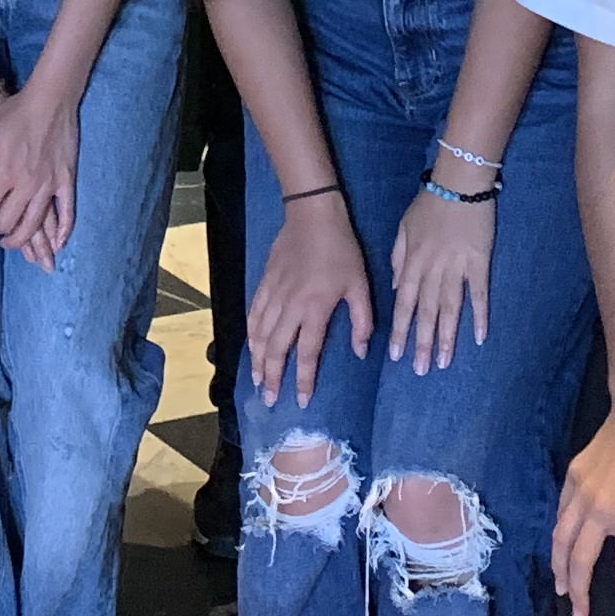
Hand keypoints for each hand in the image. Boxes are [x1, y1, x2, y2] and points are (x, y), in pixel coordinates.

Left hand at [0, 77, 76, 269]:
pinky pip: (67, 212)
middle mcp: (27, 184)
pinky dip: (63, 232)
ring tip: (14, 242)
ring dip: (22, 240)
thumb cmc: (16, 113)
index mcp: (5, 173)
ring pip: (34, 225)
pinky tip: (57, 244)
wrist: (50, 98)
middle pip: (9, 223)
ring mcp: (49, 185)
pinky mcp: (67, 181)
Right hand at [245, 194, 373, 408]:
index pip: (307, 353)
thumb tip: (361, 352)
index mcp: (315, 309)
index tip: (301, 401)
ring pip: (261, 334)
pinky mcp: (265, 282)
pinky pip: (254, 313)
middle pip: (277, 349)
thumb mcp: (360, 284)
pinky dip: (251, 333)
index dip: (303, 379)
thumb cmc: (341, 249)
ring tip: (258, 380)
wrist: (312, 215)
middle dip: (272, 377)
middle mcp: (290, 307)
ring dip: (258, 360)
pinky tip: (252, 345)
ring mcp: (274, 295)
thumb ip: (362, 320)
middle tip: (269, 399)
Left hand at [386, 179, 496, 374]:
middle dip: (422, 342)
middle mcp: (433, 269)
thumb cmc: (430, 203)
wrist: (460, 183)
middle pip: (426, 312)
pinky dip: (480, 315)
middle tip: (421, 370)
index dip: (400, 330)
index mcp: (413, 261)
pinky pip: (479, 294)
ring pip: (450, 308)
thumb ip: (398, 258)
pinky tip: (480, 337)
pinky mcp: (480, 263)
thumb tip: (398, 288)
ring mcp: (457, 267)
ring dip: (447, 337)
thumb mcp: (404, 227)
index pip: (404, 302)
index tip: (396, 355)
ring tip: (444, 362)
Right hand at [551, 398, 614, 615]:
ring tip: (560, 589)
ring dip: (559, 569)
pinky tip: (560, 546)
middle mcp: (600, 513)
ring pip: (561, 540)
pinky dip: (557, 536)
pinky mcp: (572, 478)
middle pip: (581, 562)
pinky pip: (560, 514)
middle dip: (580, 594)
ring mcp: (582, 495)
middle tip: (581, 615)